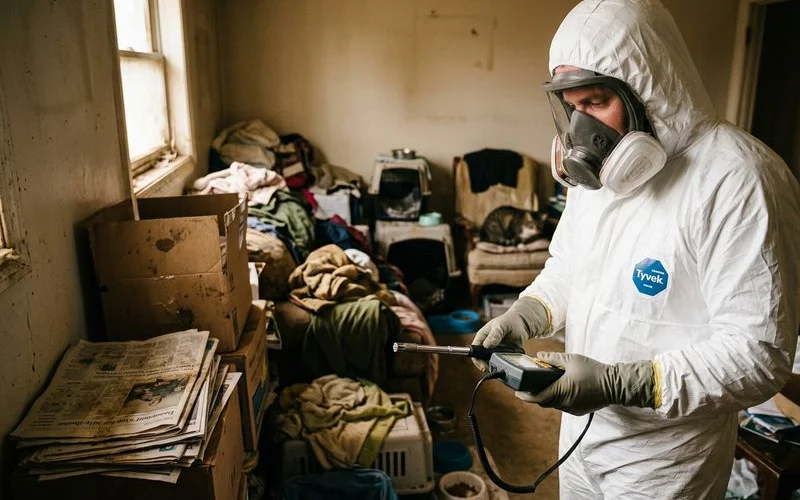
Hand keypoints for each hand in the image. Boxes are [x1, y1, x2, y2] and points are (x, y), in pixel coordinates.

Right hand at [471, 296, 550, 370]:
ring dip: (494, 365)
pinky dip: (502, 365)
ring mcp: (494, 350)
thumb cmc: (509, 321)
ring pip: (490, 362)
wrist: (522, 324)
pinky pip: (500, 362)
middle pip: (481, 359)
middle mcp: (486, 345)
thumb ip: (495, 334)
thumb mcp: (501, 325)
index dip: (476, 359)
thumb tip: (487, 345)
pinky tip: (506, 364)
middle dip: (485, 365)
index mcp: (482, 336)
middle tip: (491, 368)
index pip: (474, 350)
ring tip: (499, 366)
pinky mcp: (503, 354)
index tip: (483, 365)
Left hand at [515, 352, 655, 414]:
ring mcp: (572, 409)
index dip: (525, 396)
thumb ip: (553, 359)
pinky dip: (558, 398)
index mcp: (561, 391)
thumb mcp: (572, 360)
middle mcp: (565, 403)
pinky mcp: (578, 410)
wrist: (615, 384)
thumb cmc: (593, 370)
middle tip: (527, 386)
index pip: (537, 398)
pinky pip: (563, 405)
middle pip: (544, 401)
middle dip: (534, 395)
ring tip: (543, 385)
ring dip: (547, 396)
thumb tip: (538, 357)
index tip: (516, 392)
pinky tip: (559, 389)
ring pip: (553, 404)